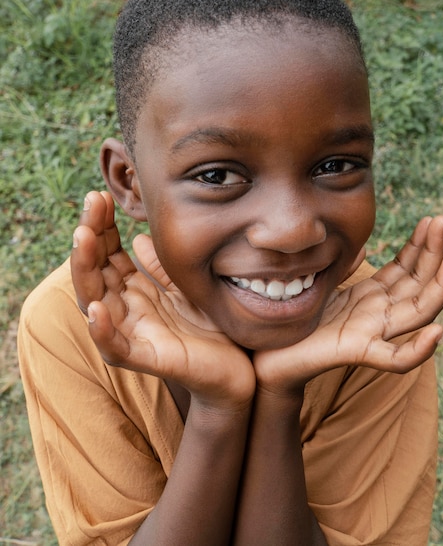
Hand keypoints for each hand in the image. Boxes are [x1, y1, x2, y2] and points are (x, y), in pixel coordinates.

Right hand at [71, 191, 254, 409]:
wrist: (239, 369)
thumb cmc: (210, 328)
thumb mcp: (187, 287)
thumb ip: (163, 268)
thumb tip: (140, 238)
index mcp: (136, 292)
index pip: (109, 255)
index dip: (103, 226)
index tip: (101, 195)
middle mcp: (128, 310)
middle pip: (96, 271)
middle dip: (90, 237)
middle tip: (91, 203)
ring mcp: (134, 334)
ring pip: (95, 302)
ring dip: (85, 270)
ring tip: (83, 238)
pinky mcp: (147, 358)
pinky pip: (116, 347)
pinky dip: (102, 330)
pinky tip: (96, 307)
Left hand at [253, 216, 442, 391]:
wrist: (269, 356)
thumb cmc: (297, 322)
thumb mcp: (324, 286)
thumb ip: (344, 268)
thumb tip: (360, 247)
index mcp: (371, 296)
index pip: (406, 269)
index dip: (421, 245)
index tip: (432, 220)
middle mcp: (378, 314)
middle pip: (419, 284)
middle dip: (434, 253)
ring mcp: (371, 334)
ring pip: (418, 313)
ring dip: (441, 286)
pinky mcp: (357, 353)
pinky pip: (393, 358)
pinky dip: (418, 350)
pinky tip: (438, 332)